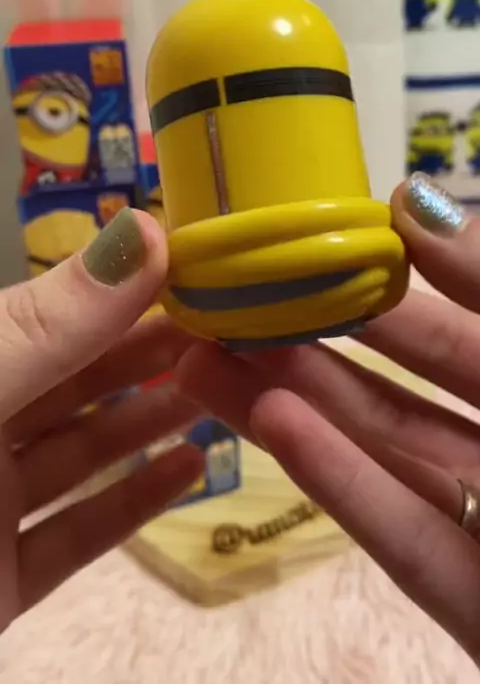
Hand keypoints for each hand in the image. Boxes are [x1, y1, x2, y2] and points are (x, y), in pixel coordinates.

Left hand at [0, 208, 201, 634]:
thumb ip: (53, 320)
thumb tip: (143, 229)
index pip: (50, 312)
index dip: (121, 288)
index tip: (196, 269)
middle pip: (73, 382)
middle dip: (148, 354)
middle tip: (227, 332)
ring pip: (82, 453)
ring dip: (149, 423)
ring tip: (220, 391)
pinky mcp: (1, 578)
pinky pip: (78, 533)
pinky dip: (135, 505)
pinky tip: (191, 471)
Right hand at [175, 174, 479, 662]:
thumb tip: (417, 202)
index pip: (464, 312)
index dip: (386, 274)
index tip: (307, 238)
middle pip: (407, 381)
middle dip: (313, 338)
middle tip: (225, 302)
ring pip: (388, 455)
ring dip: (298, 407)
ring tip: (206, 362)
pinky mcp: (476, 602)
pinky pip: (404, 539)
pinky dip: (339, 484)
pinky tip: (274, 427)